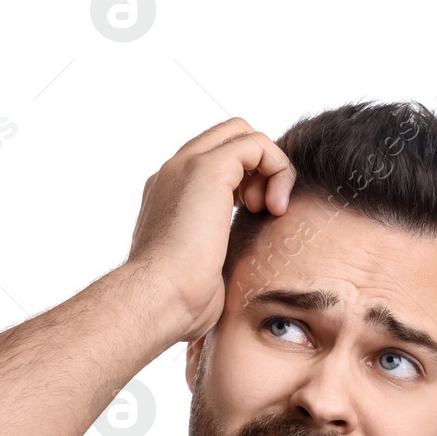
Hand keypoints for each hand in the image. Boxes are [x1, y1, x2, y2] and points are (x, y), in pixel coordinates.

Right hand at [125, 117, 296, 342]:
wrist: (158, 299)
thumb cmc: (178, 301)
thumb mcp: (201, 270)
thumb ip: (213, 252)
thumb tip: (226, 267)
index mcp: (168, 194)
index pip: (214, 162)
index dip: (245, 179)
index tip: (253, 218)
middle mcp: (174, 172)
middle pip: (229, 138)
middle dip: (258, 167)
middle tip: (264, 209)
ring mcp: (187, 166)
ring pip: (243, 134)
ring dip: (270, 169)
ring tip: (269, 210)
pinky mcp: (209, 168)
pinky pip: (257, 143)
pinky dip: (278, 169)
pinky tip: (273, 208)